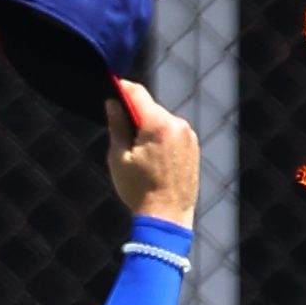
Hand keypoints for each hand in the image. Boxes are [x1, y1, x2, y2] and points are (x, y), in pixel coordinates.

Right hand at [104, 80, 200, 224]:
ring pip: (162, 121)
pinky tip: (153, 159)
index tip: (112, 88)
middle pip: (150, 108)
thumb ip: (116, 125)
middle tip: (121, 132)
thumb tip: (113, 103)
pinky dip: (162, 138)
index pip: (137, 93)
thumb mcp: (119, 157)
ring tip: (139, 153)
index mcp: (157, 125)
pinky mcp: (193, 147)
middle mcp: (177, 125)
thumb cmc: (139, 190)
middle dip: (135, 115)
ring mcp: (188, 136)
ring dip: (149, 128)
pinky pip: (173, 133)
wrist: (167, 216)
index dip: (122, 88)